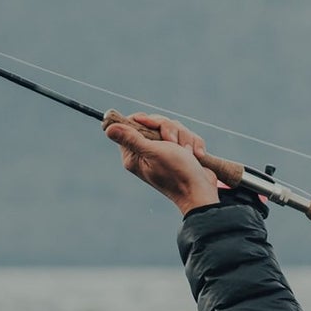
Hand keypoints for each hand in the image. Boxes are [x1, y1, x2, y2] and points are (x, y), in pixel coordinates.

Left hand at [104, 111, 221, 215]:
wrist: (201, 190)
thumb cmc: (176, 173)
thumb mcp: (153, 152)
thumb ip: (131, 139)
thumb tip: (109, 129)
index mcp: (134, 154)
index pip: (132, 125)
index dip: (145, 120)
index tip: (154, 124)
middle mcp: (147, 152)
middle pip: (155, 122)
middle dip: (169, 129)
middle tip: (173, 142)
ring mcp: (164, 152)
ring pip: (173, 127)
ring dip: (184, 138)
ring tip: (188, 153)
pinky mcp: (179, 152)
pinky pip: (185, 136)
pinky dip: (193, 143)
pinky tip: (196, 156)